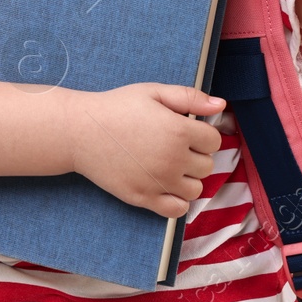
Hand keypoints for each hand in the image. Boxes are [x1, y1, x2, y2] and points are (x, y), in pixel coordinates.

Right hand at [65, 83, 225, 217]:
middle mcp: (173, 159)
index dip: (201, 134)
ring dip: (187, 178)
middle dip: (194, 155)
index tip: (184, 130)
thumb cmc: (116, 107)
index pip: (214, 141)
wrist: (80, 131)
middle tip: (171, 145)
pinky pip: (178, 210)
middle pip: (207, 166)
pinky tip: (164, 185)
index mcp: (179, 130)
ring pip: (195, 189)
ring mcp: (159, 181)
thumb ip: (189, 97)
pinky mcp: (144, 198)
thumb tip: (221, 106)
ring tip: (167, 164)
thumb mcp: (152, 92)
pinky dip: (177, 200)